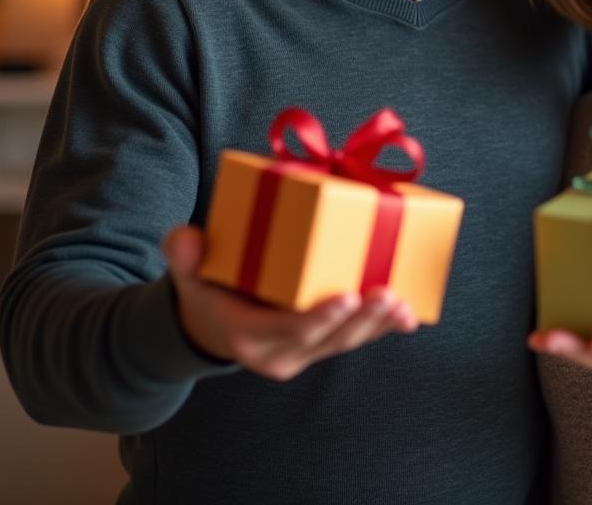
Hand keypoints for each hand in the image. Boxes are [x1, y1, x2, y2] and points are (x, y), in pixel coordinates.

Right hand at [164, 225, 416, 379]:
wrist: (211, 325)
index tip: (348, 295)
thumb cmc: (206, 289)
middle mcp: (280, 353)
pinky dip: (383, 328)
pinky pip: (355, 339)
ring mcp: (304, 353)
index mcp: (249, 336)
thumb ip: (182, 255)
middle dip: (363, 320)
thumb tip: (185, 237)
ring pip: (347, 342)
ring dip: (379, 324)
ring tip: (404, 304)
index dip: (321, 317)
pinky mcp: (321, 345)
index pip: (290, 331)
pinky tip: (408, 316)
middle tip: (388, 293)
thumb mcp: (187, 274)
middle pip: (328, 339)